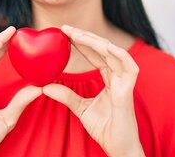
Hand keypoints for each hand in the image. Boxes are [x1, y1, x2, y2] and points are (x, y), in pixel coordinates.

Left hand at [43, 26, 144, 156]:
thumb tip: (45, 86)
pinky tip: (104, 46)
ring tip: (77, 34)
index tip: (65, 33)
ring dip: (96, 42)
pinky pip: (128, 67)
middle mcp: (119, 77)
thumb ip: (66, 96)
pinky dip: (118, 54)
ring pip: (114, 53)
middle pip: (104, 49)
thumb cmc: (105, 129)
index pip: (96, 55)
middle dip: (85, 37)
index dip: (82, 43)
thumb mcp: (80, 109)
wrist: (118, 149)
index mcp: (110, 79)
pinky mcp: (128, 92)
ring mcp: (125, 83)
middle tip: (66, 29)